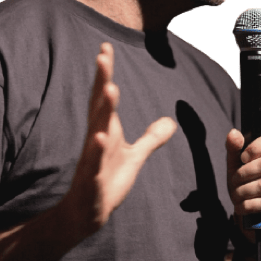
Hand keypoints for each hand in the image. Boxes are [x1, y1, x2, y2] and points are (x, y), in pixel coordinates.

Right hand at [63, 42, 176, 239]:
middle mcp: (96, 138)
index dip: (105, 73)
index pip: (104, 97)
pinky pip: (94, 163)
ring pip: (97, 129)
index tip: (106, 48)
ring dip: (103, 110)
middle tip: (104, 58)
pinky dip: (97, 150)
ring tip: (110, 88)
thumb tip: (171, 122)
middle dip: (102, 81)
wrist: (89, 211)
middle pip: (99, 105)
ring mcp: (93, 158)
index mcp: (105, 129)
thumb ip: (151, 138)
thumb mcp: (135, 156)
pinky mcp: (92, 178)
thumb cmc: (107, 179)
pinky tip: (101, 137)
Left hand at [227, 128, 260, 242]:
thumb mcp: (236, 165)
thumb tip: (233, 133)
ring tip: (236, 196)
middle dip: (243, 174)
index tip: (243, 158)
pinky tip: (241, 207)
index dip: (257, 146)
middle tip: (234, 181)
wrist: (253, 215)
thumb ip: (234, 148)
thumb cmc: (247, 184)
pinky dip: (249, 205)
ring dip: (244, 191)